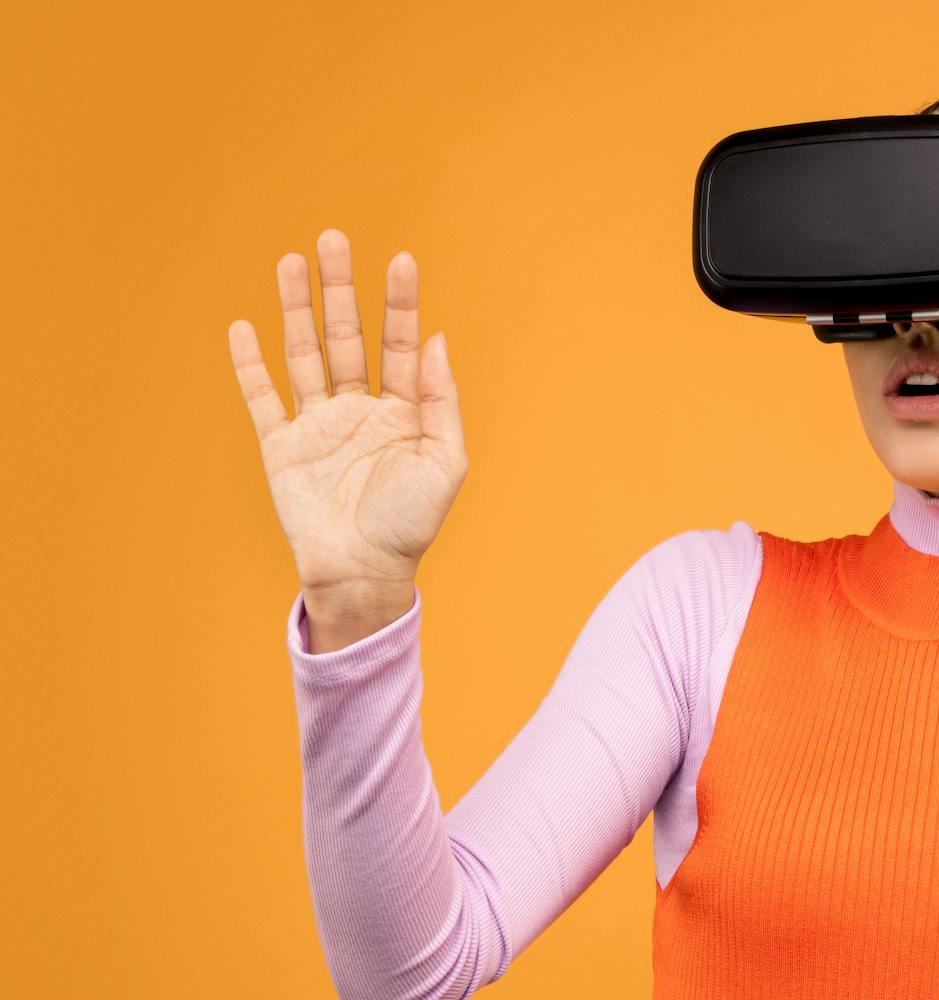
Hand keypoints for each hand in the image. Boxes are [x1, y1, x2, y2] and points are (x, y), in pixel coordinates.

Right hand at [227, 228, 464, 598]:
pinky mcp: (282, 446)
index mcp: (402, 412)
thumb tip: (436, 341)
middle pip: (347, 336)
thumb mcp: (445, 461)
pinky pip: (263, 398)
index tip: (402, 260)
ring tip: (292, 260)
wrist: (364, 572)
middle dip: (341, 289)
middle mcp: (359, 410)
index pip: (400, 344)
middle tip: (335, 238)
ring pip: (305, 354)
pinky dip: (251, 364)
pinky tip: (244, 327)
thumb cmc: (412, 524)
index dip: (400, 303)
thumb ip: (440, 400)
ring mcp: (318, 425)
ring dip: (297, 309)